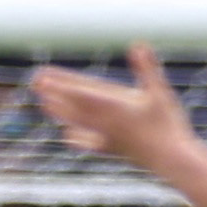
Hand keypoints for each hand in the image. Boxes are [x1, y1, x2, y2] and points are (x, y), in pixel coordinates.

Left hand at [29, 45, 206, 185]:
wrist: (172, 161)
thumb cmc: (168, 125)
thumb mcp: (159, 92)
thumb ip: (146, 68)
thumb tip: (138, 44)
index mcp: (114, 106)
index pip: (81, 92)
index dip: (61, 83)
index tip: (43, 76)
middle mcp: (105, 122)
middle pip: (73, 105)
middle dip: (54, 93)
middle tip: (34, 82)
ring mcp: (107, 136)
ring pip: (77, 122)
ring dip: (59, 112)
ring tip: (43, 103)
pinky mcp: (114, 149)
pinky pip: (90, 142)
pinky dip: (77, 137)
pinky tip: (68, 136)